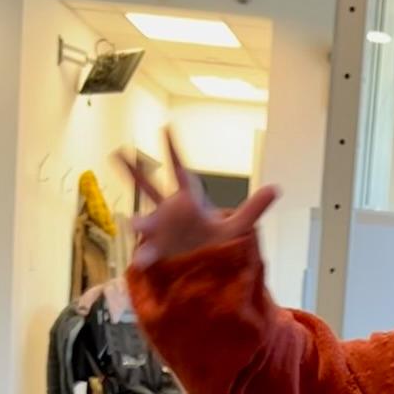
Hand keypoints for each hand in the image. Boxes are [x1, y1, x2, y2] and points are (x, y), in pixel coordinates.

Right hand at [124, 130, 277, 267]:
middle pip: (149, 187)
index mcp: (189, 200)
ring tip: (133, 223)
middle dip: (134, 172)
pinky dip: (143, 255)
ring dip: (139, 221)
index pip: (180, 171)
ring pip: (144, 220)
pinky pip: (147, 252)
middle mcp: (169, 212)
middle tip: (117, 152)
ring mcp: (160, 231)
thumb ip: (254, 208)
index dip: (173, 150)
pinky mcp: (157, 251)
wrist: (207, 266)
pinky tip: (139, 261)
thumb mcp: (239, 227)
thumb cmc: (220, 243)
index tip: (166, 127)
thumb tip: (276, 188)